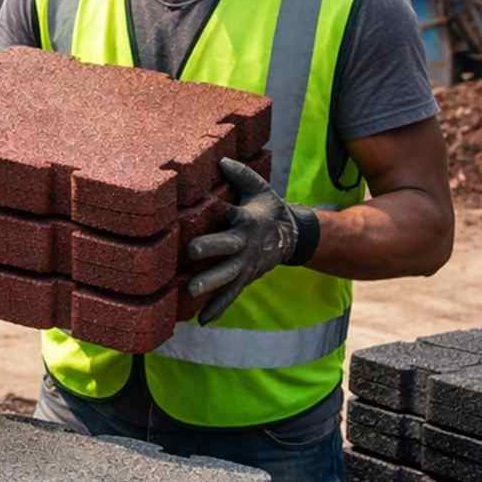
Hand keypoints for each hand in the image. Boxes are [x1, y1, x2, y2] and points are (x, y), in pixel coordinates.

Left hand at [185, 158, 317, 324]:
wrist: (292, 237)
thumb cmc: (267, 208)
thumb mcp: (260, 188)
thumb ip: (241, 174)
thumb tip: (221, 160)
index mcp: (246, 219)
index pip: (230, 213)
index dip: (216, 209)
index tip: (197, 208)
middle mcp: (245, 244)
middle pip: (226, 246)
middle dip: (210, 248)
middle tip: (191, 251)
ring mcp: (246, 264)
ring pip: (227, 275)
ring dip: (210, 283)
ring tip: (189, 291)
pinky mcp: (245, 279)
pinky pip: (231, 295)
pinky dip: (218, 308)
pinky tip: (201, 321)